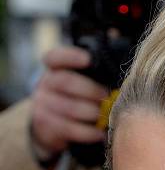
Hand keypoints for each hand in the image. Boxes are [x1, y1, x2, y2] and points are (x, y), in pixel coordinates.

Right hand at [31, 46, 108, 161]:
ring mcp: (42, 105)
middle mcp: (45, 84)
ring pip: (69, 107)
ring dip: (91, 113)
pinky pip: (68, 128)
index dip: (70, 56)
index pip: (54, 57)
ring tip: (105, 116)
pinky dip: (87, 132)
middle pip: (66, 82)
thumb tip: (116, 35)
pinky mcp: (45, 126)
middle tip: (107, 97)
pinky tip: (99, 133)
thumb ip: (94, 66)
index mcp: (54, 70)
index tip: (88, 59)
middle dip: (90, 90)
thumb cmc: (73, 100)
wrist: (49, 128)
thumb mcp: (79, 81)